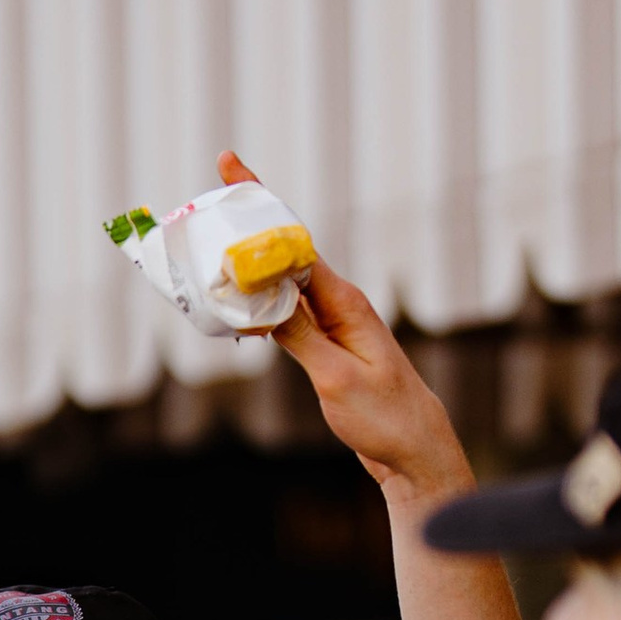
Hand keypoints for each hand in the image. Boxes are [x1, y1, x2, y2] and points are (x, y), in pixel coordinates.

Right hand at [217, 150, 468, 503]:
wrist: (415, 452)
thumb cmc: (385, 418)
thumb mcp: (336, 379)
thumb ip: (300, 337)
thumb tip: (263, 298)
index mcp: (345, 303)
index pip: (294, 244)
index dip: (261, 204)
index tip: (231, 168)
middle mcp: (339, 305)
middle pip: (283, 255)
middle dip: (246, 227)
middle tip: (205, 202)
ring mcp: (333, 324)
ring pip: (281, 284)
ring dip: (247, 270)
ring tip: (207, 253)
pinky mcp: (327, 346)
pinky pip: (286, 314)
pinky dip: (258, 305)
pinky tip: (236, 308)